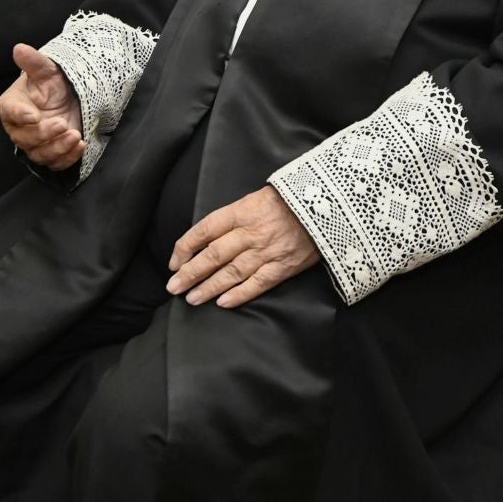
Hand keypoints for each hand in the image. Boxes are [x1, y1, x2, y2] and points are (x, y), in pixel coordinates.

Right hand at [0, 44, 84, 169]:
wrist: (69, 97)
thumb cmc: (52, 82)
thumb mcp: (46, 69)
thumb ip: (33, 62)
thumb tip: (19, 48)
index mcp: (12, 105)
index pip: (10, 112)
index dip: (20, 115)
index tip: (34, 115)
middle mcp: (19, 127)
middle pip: (24, 138)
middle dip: (44, 134)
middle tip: (62, 123)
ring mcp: (35, 143)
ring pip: (40, 154)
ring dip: (58, 148)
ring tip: (75, 135)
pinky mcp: (51, 153)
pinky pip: (55, 163)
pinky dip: (68, 157)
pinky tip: (80, 146)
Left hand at [167, 186, 320, 308]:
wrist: (329, 205)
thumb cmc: (289, 199)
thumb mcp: (256, 198)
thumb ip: (234, 217)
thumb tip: (208, 237)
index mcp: (242, 211)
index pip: (205, 230)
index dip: (186, 247)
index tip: (174, 261)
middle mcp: (251, 233)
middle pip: (213, 255)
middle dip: (190, 273)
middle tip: (173, 287)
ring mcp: (267, 251)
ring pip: (231, 273)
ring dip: (208, 288)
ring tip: (191, 299)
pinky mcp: (283, 267)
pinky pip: (257, 284)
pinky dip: (238, 295)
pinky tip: (222, 303)